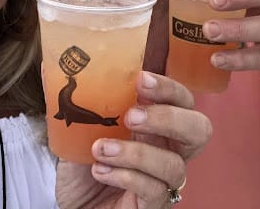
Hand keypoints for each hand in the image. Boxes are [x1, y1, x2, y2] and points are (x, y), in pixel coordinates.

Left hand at [55, 71, 210, 207]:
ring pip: (174, 165)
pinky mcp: (153, 207)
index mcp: (158, 125)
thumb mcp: (82, 127)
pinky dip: (126, 176)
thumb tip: (59, 65)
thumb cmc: (84, 164)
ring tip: (100, 148)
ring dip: (136, 153)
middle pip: (200, 130)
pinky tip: (100, 170)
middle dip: (169, 117)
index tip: (140, 79)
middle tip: (132, 116)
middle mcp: (169, 150)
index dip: (169, 87)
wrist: (73, 205)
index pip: (183, 99)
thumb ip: (84, 101)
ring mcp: (164, 181)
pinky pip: (154, 191)